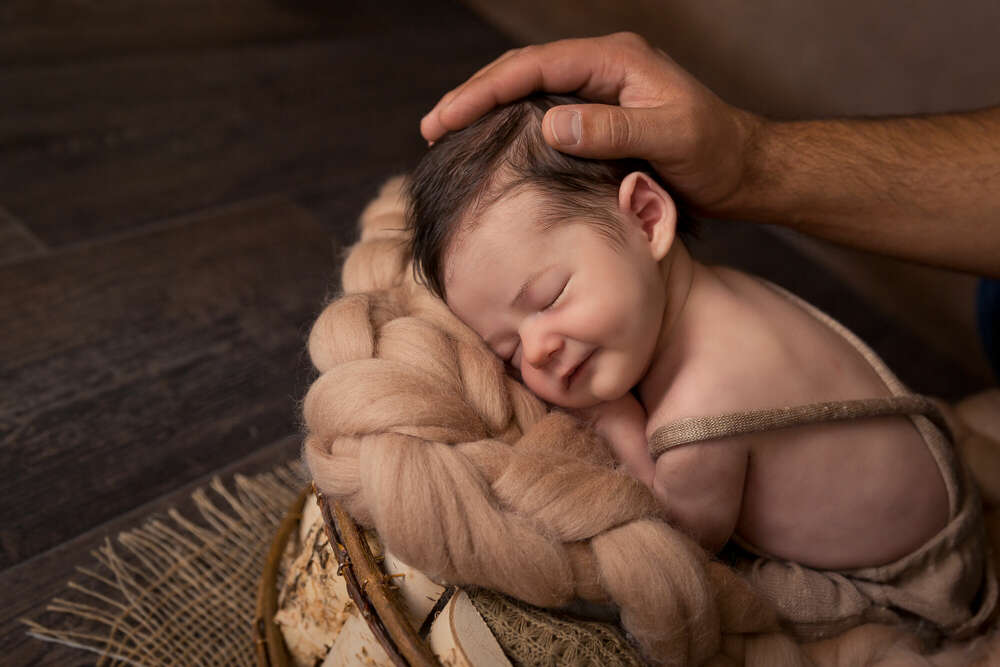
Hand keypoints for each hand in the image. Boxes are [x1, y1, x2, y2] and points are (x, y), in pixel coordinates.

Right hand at [420, 32, 763, 213]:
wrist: (745, 169)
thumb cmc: (716, 153)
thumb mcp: (671, 138)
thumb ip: (613, 128)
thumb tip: (549, 123)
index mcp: (616, 60)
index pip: (535, 66)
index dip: (486, 90)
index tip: (447, 117)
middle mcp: (603, 67)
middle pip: (523, 70)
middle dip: (473, 96)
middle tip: (431, 127)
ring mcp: (600, 89)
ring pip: (530, 89)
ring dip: (487, 108)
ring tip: (446, 131)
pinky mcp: (601, 114)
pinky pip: (545, 109)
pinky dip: (511, 122)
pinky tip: (492, 140)